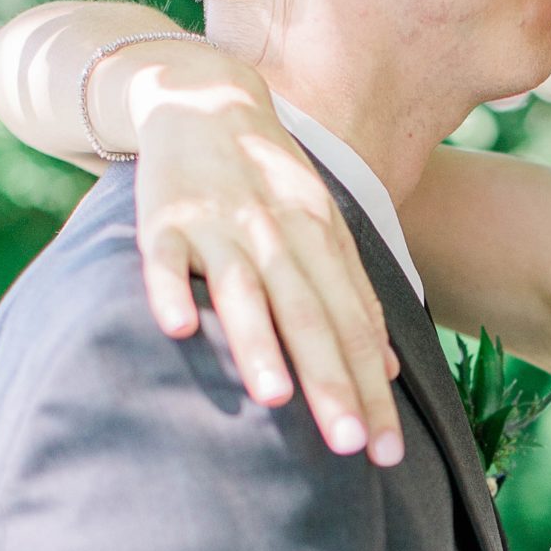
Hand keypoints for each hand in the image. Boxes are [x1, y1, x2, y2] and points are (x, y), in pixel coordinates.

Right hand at [120, 41, 403, 463]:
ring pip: (243, 290)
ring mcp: (219, 224)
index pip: (354, 328)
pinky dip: (168, 290)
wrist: (206, 96)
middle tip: (349, 447)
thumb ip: (353, 295)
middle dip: (332, 383)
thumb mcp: (323, 227)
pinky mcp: (162, 217)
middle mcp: (277, 236)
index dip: (371, 390)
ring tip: (275, 400)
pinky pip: (164, 259)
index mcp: (322, 244)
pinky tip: (173, 330)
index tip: (388, 454)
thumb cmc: (269, 181)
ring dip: (258, 342)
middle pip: (310, 316)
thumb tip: (387, 365)